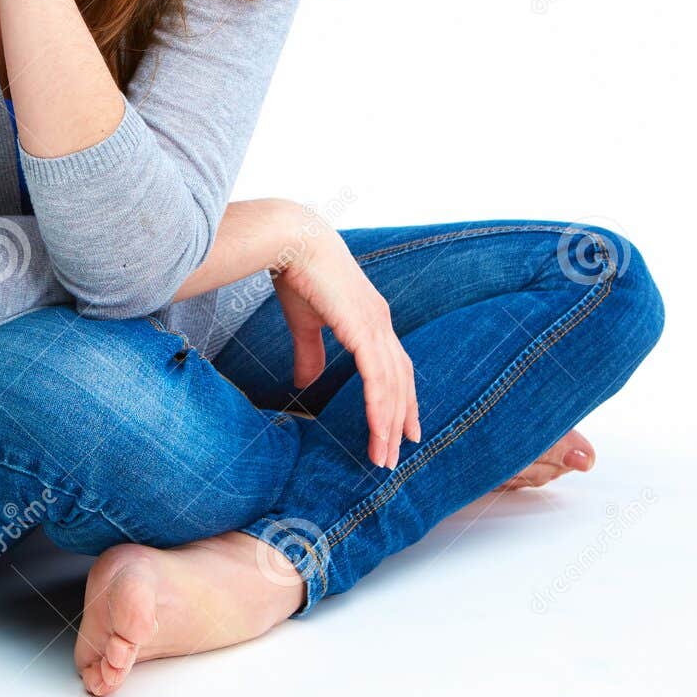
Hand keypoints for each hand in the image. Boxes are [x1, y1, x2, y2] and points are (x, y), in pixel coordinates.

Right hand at [271, 222, 420, 469]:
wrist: (293, 240)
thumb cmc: (298, 272)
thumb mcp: (305, 321)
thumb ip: (309, 353)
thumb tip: (305, 382)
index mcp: (372, 319)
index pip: (394, 367)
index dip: (400, 398)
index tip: (402, 429)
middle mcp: (382, 323)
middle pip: (401, 381)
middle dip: (399, 420)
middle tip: (395, 455)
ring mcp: (377, 326)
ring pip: (393, 386)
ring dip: (390, 424)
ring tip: (385, 457)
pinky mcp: (364, 329)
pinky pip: (378, 378)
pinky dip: (381, 407)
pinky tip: (380, 431)